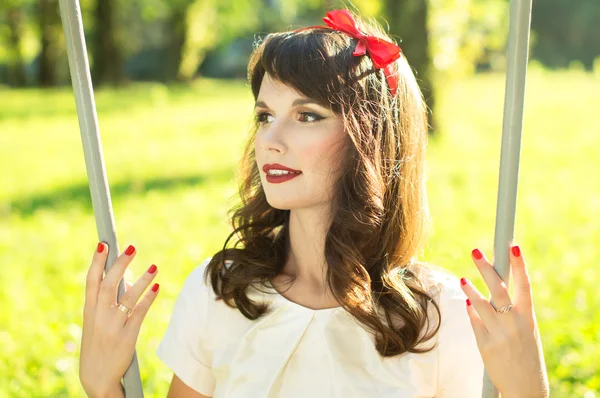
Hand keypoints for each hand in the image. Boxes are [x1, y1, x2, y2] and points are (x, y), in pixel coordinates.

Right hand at [80, 242, 158, 397]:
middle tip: (132, 248)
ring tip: (154, 266)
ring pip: (128, 298)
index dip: (96, 262)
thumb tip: (132, 281)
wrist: (97, 378)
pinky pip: (139, 313)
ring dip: (142, 280)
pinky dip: (148, 299)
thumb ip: (110, 301)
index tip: (103, 243)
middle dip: (120, 265)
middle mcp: (99, 316)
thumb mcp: (98, 322)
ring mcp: (112, 327)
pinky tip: (157, 288)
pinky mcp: (126, 337)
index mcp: (89, 310)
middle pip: (109, 284)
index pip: (91, 281)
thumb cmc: (99, 344)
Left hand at [460, 245, 548, 397]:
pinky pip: (475, 322)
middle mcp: (514, 323)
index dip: (519, 264)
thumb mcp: (526, 331)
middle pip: (498, 289)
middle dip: (486, 268)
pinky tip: (468, 304)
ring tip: (463, 279)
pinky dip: (471, 311)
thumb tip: (484, 294)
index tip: (513, 246)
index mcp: (528, 317)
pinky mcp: (485, 344)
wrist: (525, 387)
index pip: (525, 285)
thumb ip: (510, 312)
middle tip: (475, 251)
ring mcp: (499, 333)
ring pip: (480, 305)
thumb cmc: (525, 354)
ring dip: (471, 290)